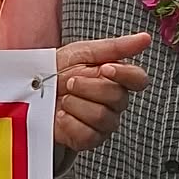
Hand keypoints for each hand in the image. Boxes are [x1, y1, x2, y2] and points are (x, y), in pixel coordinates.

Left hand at [53, 34, 149, 152]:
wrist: (33, 91)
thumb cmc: (59, 69)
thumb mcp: (84, 51)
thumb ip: (116, 47)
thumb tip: (145, 38)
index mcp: (117, 78)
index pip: (138, 79)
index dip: (124, 74)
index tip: (105, 68)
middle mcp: (114, 102)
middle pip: (118, 97)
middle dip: (88, 87)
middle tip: (70, 82)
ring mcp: (104, 123)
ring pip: (102, 117)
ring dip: (76, 104)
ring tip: (64, 98)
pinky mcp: (88, 139)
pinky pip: (88, 134)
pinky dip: (69, 122)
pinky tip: (61, 114)